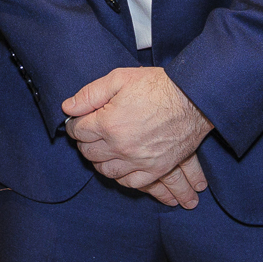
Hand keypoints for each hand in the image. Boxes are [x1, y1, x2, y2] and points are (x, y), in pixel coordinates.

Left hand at [62, 68, 212, 203]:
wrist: (194, 99)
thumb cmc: (157, 86)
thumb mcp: (119, 78)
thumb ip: (90, 94)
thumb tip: (68, 107)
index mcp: (108, 124)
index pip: (77, 131)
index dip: (75, 125)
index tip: (79, 122)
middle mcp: (120, 147)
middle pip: (89, 153)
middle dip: (85, 142)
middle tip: (90, 135)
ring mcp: (138, 161)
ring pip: (106, 171)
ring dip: (100, 161)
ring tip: (104, 150)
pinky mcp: (155, 169)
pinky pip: (129, 183)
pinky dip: (121, 177)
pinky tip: (121, 167)